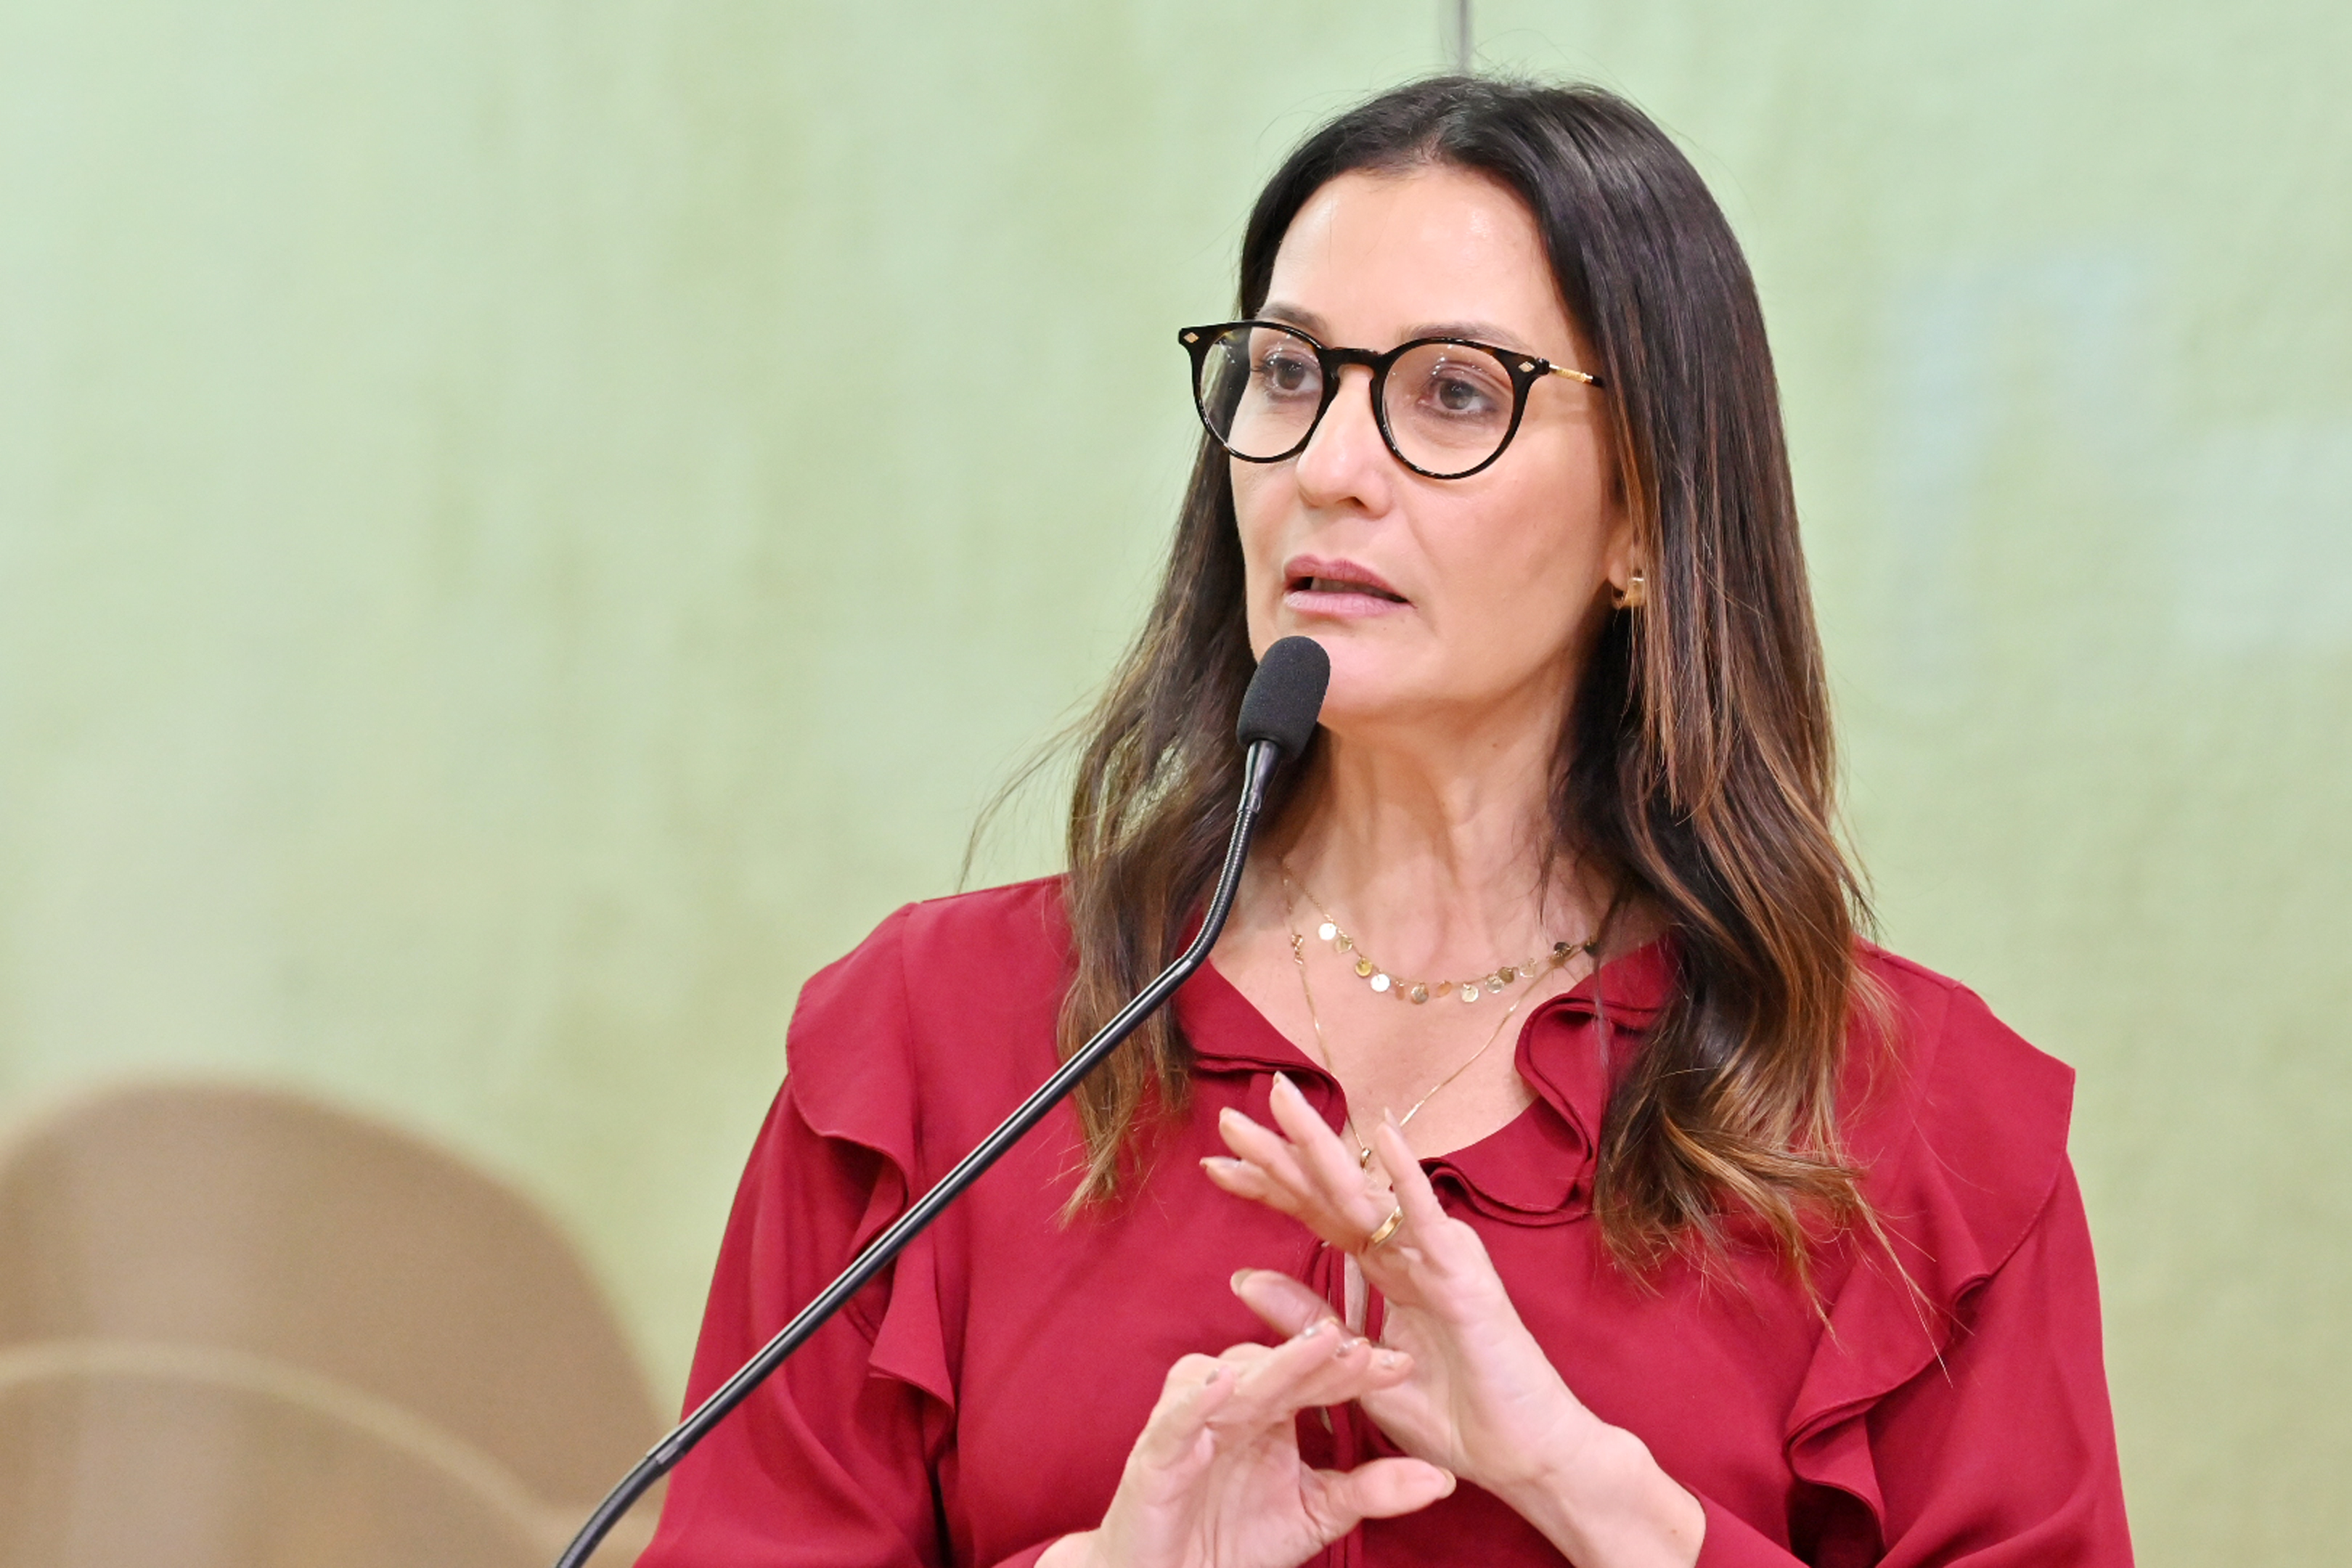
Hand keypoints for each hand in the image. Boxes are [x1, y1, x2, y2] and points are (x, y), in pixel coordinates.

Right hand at [1038, 1317, 1455, 1567]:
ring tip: (1317, 1348)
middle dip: (1322, 1356)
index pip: (1316, 1377)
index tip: (1403, 1363)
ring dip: (1273, 1365)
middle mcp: (1230, 1401)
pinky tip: (1226, 1385)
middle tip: (1365, 1344)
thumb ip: (1373, 1490)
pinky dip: (1198, 1400)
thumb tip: (1443, 1478)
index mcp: (1269, 1407)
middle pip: (1278, 1367)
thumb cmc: (1235, 1536)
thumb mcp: (1318, 1513)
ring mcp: (1190, 1420)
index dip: (1356, 1369)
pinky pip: (1176, 1418)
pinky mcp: (1155, 1451)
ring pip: (1232, 1379)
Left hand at [1201, 1075, 1703, 1567]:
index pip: (1315, 1214)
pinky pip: (1427, 1220)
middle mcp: (1408, 1251)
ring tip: (1282, 1102)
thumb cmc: (1457, 1417)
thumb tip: (1242, 1277)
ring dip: (1322, 1146)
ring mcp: (1437, 1256)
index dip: (1267, 1187)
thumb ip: (1307, 1320)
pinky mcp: (1463, 1277)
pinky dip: (1406, 1176)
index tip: (1214, 1162)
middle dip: (1279, 1153)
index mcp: (1384, 1269)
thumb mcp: (1354, 1367)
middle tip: (1228, 1117)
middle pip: (1330, 1192)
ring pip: (1366, 1192)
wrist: (1525, 1457)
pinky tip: (1382, 1134)